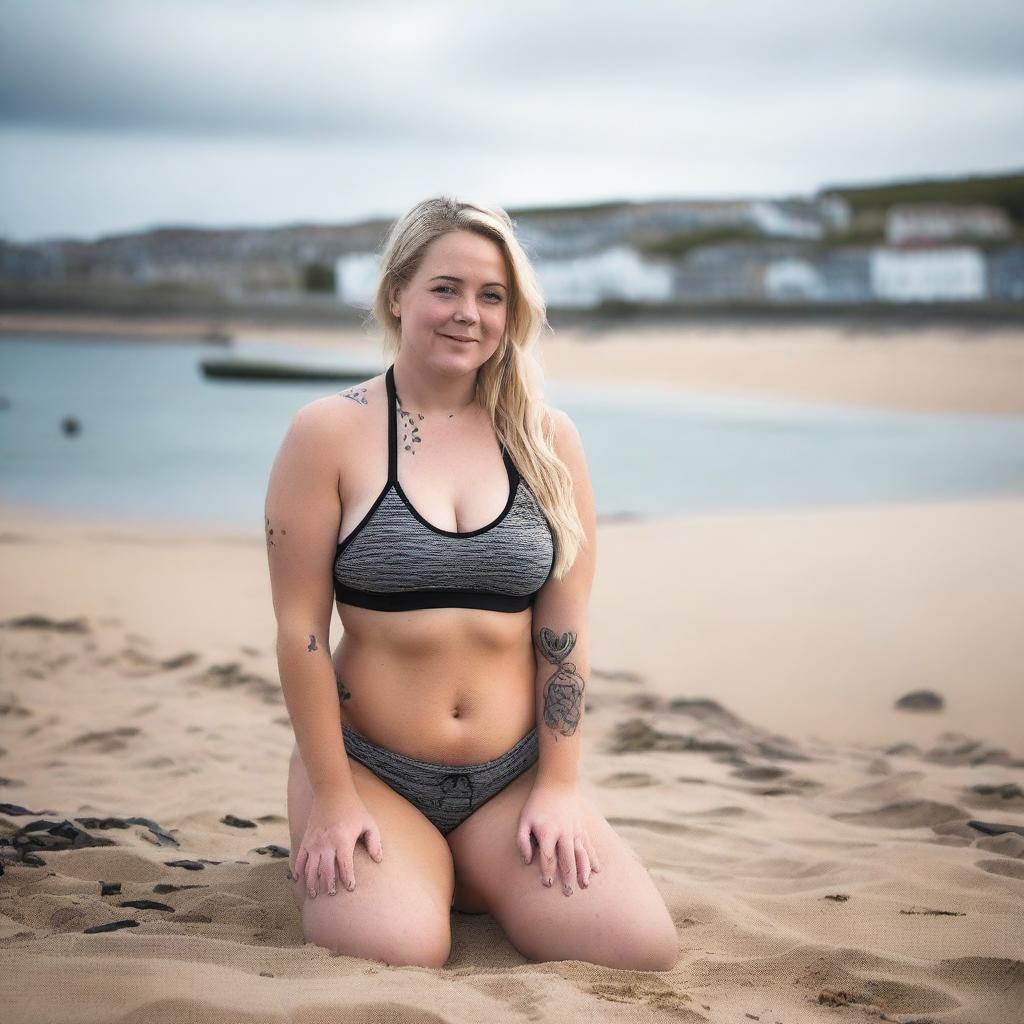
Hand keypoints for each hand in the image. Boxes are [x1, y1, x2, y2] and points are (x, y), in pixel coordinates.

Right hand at [293, 789, 383, 897]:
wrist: (332, 792)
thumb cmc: (354, 809)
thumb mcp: (369, 823)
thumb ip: (375, 843)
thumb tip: (378, 861)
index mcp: (343, 840)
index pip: (345, 866)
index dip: (348, 879)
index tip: (350, 888)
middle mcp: (326, 843)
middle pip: (325, 871)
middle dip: (328, 885)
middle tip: (331, 894)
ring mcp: (314, 842)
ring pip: (310, 869)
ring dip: (312, 883)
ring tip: (315, 895)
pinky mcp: (306, 839)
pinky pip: (300, 859)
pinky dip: (298, 871)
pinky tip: (299, 880)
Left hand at [517, 778, 600, 895]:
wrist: (557, 784)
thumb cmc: (537, 804)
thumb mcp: (524, 820)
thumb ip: (523, 841)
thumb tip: (527, 861)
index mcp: (548, 832)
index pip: (548, 858)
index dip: (547, 872)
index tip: (547, 884)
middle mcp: (564, 833)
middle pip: (567, 859)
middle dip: (567, 878)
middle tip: (568, 893)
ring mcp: (575, 831)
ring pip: (581, 854)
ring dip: (583, 871)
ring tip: (584, 885)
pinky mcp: (582, 828)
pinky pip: (589, 846)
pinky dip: (593, 859)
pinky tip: (597, 870)